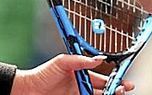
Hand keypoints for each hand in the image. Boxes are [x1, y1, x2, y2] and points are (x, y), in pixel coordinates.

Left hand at [11, 54, 134, 94]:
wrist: (26, 90)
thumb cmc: (41, 74)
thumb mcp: (61, 62)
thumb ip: (80, 60)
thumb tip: (99, 59)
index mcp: (80, 75)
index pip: (101, 78)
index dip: (114, 79)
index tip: (125, 82)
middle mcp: (81, 87)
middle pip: (103, 91)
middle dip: (116, 90)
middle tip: (123, 90)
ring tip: (115, 93)